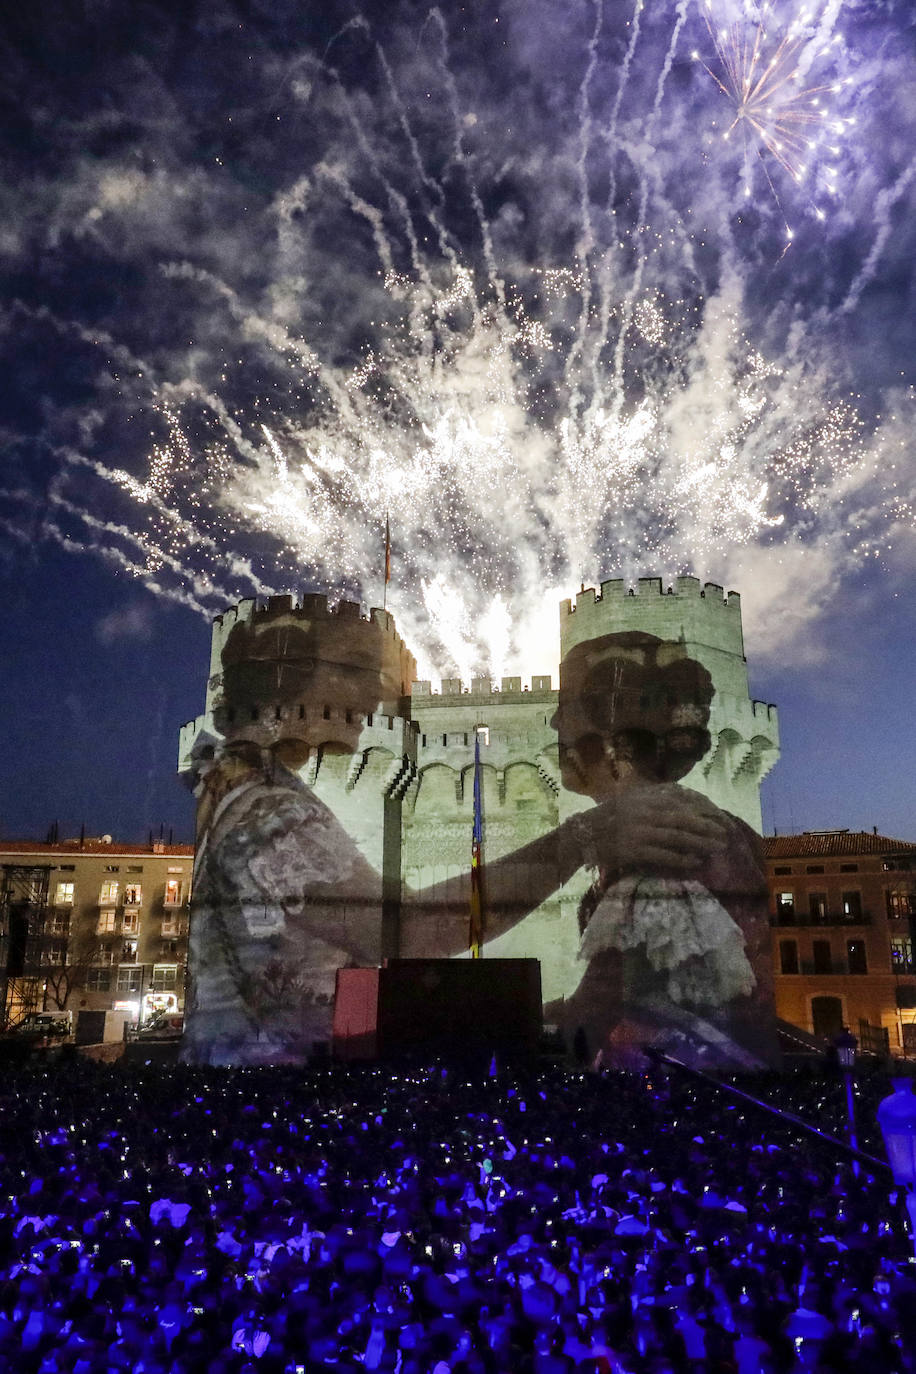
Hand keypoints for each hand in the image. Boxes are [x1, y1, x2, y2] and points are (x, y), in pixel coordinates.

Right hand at [567, 783, 730, 875]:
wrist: (581, 835)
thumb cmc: (608, 817)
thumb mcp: (630, 799)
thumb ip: (654, 797)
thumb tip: (683, 797)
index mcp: (644, 798)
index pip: (681, 803)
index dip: (702, 811)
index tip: (719, 818)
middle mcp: (643, 812)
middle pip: (682, 820)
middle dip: (706, 828)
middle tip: (725, 835)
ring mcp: (639, 831)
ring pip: (676, 837)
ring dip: (699, 843)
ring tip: (717, 848)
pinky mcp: (634, 850)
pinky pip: (663, 855)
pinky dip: (681, 858)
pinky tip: (695, 862)